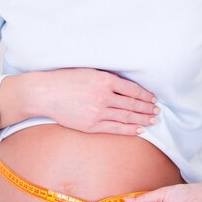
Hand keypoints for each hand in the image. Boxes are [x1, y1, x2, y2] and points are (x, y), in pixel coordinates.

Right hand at [0, 68, 158, 134]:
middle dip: (147, 108)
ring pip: (126, 116)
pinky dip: (129, 129)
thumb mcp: (89, 72)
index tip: (153, 99)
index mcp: (104, 79)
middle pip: (132, 104)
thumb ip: (108, 79)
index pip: (132, 89)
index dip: (145, 95)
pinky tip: (139, 130)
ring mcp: (97, 112)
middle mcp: (103, 96)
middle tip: (157, 111)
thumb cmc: (66, 80)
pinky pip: (115, 128)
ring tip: (153, 120)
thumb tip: (127, 87)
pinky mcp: (91, 125)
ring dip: (142, 119)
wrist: (44, 93)